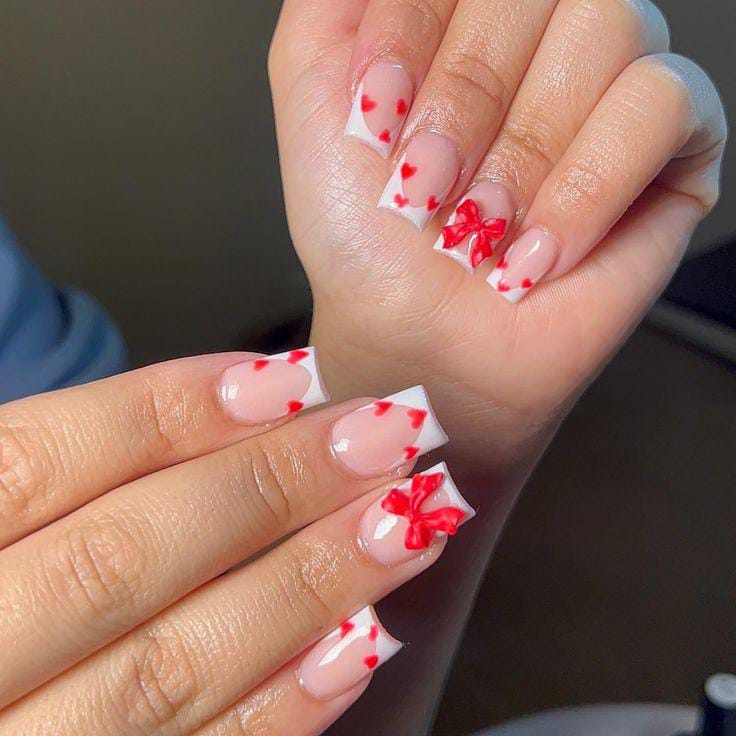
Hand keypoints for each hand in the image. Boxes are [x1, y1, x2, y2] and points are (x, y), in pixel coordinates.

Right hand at [0, 349, 469, 733]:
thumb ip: (66, 484)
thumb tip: (230, 410)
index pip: (40, 460)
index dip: (169, 409)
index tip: (291, 377)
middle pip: (123, 555)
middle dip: (269, 487)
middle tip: (382, 437)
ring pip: (169, 666)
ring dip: (305, 587)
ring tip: (400, 525)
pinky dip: (279, 709)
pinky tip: (359, 645)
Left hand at [269, 0, 725, 485]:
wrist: (415, 338)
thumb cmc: (367, 239)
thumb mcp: (311, 100)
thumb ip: (332, 0)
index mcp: (462, 14)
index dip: (412, 27)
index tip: (378, 112)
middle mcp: (540, 36)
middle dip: (464, 100)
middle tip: (431, 185)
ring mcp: (608, 84)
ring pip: (607, 26)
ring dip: (525, 151)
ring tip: (486, 226)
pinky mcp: (670, 144)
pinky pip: (663, 99)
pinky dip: (590, 184)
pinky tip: (542, 246)